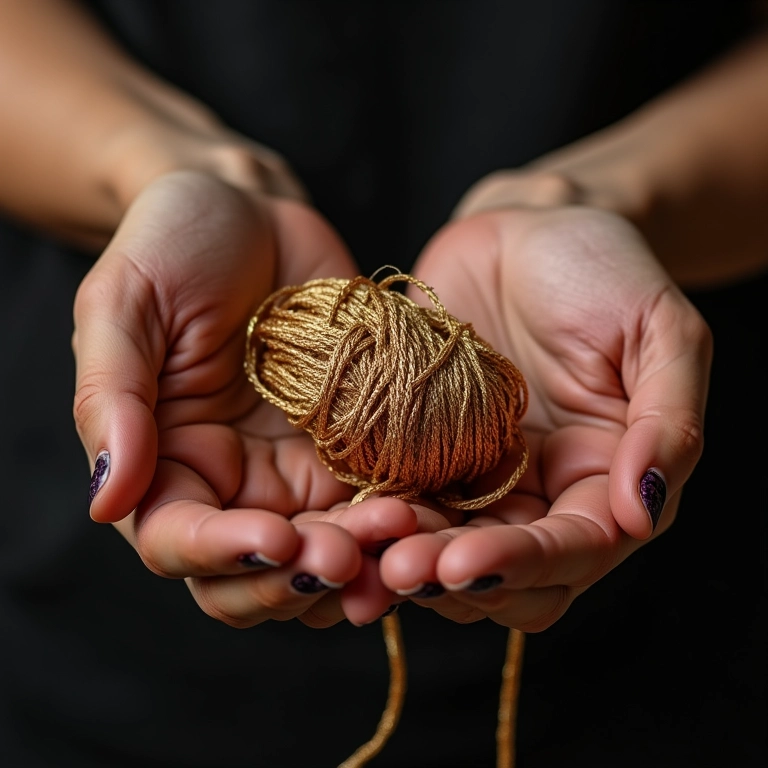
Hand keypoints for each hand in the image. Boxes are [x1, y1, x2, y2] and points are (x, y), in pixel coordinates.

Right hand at [73, 170, 421, 627]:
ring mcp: (299, 473)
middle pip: (258, 572)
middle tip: (345, 557)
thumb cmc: (174, 245)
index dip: (221, 553)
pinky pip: (380, 503)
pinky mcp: (355, 451)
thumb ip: (109, 398)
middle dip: (299, 579)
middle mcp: (233, 484)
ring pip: (327, 554)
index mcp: (165, 463)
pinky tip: (431, 512)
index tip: (273, 538)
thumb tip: (106, 500)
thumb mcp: (123, 304)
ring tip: (401, 535)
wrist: (256, 214)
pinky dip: (404, 521)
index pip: (179, 541)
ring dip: (362, 562)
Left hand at [379, 205, 711, 628]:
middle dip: (453, 578)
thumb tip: (644, 509)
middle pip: (503, 570)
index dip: (522, 566)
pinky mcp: (424, 448)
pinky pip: (400, 495)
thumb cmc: (603, 268)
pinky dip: (374, 515)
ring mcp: (477, 474)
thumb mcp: (663, 331)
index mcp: (603, 478)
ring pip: (445, 545)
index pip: (573, 550)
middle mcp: (540, 491)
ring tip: (364, 554)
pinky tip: (344, 518)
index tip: (466, 565)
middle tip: (400, 571)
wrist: (524, 228)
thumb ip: (667, 422)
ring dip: (406, 559)